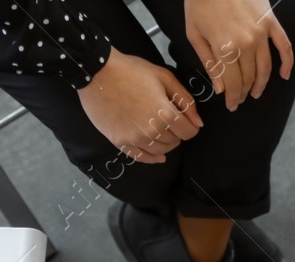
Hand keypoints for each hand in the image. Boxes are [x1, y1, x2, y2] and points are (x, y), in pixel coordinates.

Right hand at [78, 49, 201, 163]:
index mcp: (165, 113)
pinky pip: (141, 157)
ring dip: (164, 142)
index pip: (189, 132)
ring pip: (160, 151)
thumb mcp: (164, 77)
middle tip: (167, 119)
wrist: (96, 70)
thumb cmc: (131, 70)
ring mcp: (134, 138)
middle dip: (176, 132)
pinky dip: (152, 158)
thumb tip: (198, 123)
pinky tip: (158, 156)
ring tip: (159, 129)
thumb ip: (186, 100)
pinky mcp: (119, 141)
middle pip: (175, 142)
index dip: (190, 125)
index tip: (185, 120)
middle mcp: (151, 130)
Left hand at [184, 0, 292, 111]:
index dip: (233, 98)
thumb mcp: (194, 33)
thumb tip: (221, 88)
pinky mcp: (271, 23)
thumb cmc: (200, 1)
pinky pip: (284, 47)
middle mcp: (246, 44)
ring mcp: (261, 34)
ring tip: (256, 92)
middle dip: (245, 92)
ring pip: (265, 68)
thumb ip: (208, 62)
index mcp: (225, 48)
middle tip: (241, 99)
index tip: (232, 105)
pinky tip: (284, 76)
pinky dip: (287, 63)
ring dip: (262, 83)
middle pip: (250, 78)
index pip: (233, 83)